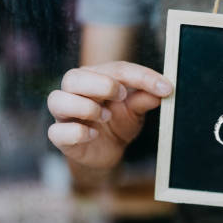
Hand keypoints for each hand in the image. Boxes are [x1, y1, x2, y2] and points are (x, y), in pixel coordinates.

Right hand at [47, 61, 172, 168]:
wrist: (107, 153)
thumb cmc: (118, 123)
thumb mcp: (135, 110)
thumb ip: (144, 99)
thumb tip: (162, 91)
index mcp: (94, 78)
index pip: (115, 69)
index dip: (141, 76)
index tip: (166, 88)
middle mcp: (74, 92)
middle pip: (73, 77)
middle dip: (101, 84)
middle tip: (122, 95)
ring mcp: (64, 114)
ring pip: (57, 100)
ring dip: (85, 107)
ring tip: (106, 116)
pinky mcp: (60, 137)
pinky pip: (57, 131)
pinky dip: (77, 132)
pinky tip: (94, 135)